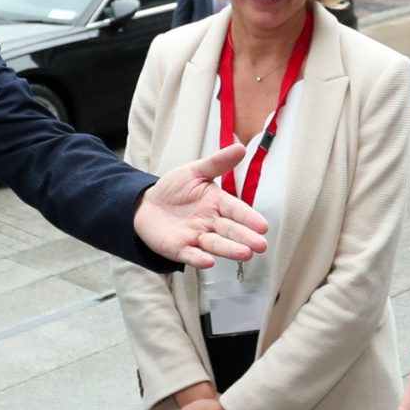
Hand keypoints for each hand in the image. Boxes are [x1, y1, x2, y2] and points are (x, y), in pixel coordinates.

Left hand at [133, 144, 270, 270]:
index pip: (236, 210)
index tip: (263, 226)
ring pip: (215, 244)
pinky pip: (191, 255)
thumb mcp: (195, 171)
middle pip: (230, 231)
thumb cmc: (174, 188)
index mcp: (217, 203)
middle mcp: (210, 223)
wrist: (146, 204)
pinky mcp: (179, 248)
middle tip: (261, 245)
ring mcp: (196, 237)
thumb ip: (217, 163)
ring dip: (229, 250)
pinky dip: (199, 259)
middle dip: (245, 238)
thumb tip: (241, 148)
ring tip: (245, 254)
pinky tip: (209, 262)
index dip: (249, 218)